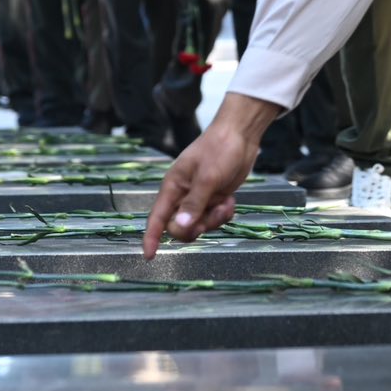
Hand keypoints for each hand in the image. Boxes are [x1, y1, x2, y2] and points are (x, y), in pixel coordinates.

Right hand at [143, 96, 278, 255]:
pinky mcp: (213, 200)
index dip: (151, 237)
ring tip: (225, 203)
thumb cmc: (220, 149)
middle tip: (211, 213)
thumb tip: (180, 227)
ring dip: (213, 220)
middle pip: (180, 227)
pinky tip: (230, 201)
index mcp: (173, 187)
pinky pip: (213, 219)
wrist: (240, 135)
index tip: (149, 256)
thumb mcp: (208, 177)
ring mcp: (198, 198)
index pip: (157, 217)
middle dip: (196, 227)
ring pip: (198, 225)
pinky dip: (223, 214)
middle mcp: (182, 195)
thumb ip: (194, 203)